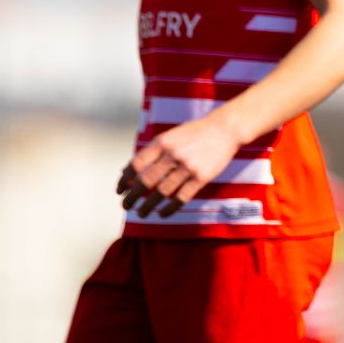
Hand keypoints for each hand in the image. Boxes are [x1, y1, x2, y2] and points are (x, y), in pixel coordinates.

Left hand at [117, 112, 241, 217]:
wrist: (224, 129)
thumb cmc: (194, 133)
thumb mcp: (170, 135)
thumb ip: (151, 151)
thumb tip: (126, 171)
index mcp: (162, 142)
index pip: (136, 164)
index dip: (124, 180)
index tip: (119, 190)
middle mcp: (173, 154)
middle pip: (145, 181)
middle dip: (132, 197)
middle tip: (126, 205)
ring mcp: (188, 166)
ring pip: (162, 193)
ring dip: (148, 206)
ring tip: (141, 213)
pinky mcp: (201, 177)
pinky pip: (181, 198)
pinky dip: (169, 209)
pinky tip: (162, 213)